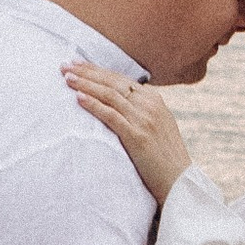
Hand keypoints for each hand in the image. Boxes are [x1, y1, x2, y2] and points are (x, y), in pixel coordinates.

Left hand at [63, 61, 192, 203]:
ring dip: (85, 84)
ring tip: (66, 78)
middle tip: (64, 65)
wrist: (179, 181)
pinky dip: (93, 104)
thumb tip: (120, 102)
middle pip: (112, 82)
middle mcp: (149, 105)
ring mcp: (144, 119)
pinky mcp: (137, 136)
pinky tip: (78, 97)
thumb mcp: (157, 125)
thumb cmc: (164, 157)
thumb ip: (141, 111)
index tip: (77, 63)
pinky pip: (111, 115)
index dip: (97, 70)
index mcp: (154, 99)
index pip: (120, 79)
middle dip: (87, 72)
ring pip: (110, 95)